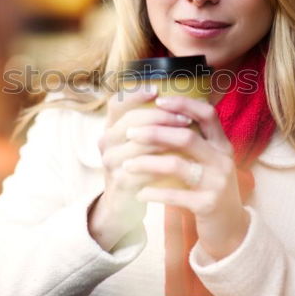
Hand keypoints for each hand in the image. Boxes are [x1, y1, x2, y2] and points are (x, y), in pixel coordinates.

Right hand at [88, 86, 194, 250]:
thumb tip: (183, 101)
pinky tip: (181, 160)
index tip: (157, 90)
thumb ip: (153, 124)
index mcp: (110, 127)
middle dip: (161, 117)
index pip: (117, 103)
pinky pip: (143, 168)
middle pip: (131, 120)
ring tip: (189, 137)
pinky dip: (163, 162)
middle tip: (185, 118)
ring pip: (139, 143)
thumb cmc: (139, 168)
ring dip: (166, 139)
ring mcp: (110, 162)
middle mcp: (105, 141)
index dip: (135, 94)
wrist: (123, 205)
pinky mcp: (119, 181)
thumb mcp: (141, 144)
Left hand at [120, 95, 250, 259]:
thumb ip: (192, 142)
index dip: (184, 104)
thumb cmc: (209, 189)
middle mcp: (222, 160)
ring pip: (177, 165)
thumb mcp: (208, 162)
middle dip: (154, 133)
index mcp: (221, 145)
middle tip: (130, 134)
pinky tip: (139, 193)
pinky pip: (175, 195)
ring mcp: (217, 182)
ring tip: (127, 164)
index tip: (158, 100)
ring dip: (147, 163)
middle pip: (187, 136)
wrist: (229, 228)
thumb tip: (160, 116)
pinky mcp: (208, 205)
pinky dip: (154, 193)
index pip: (207, 114)